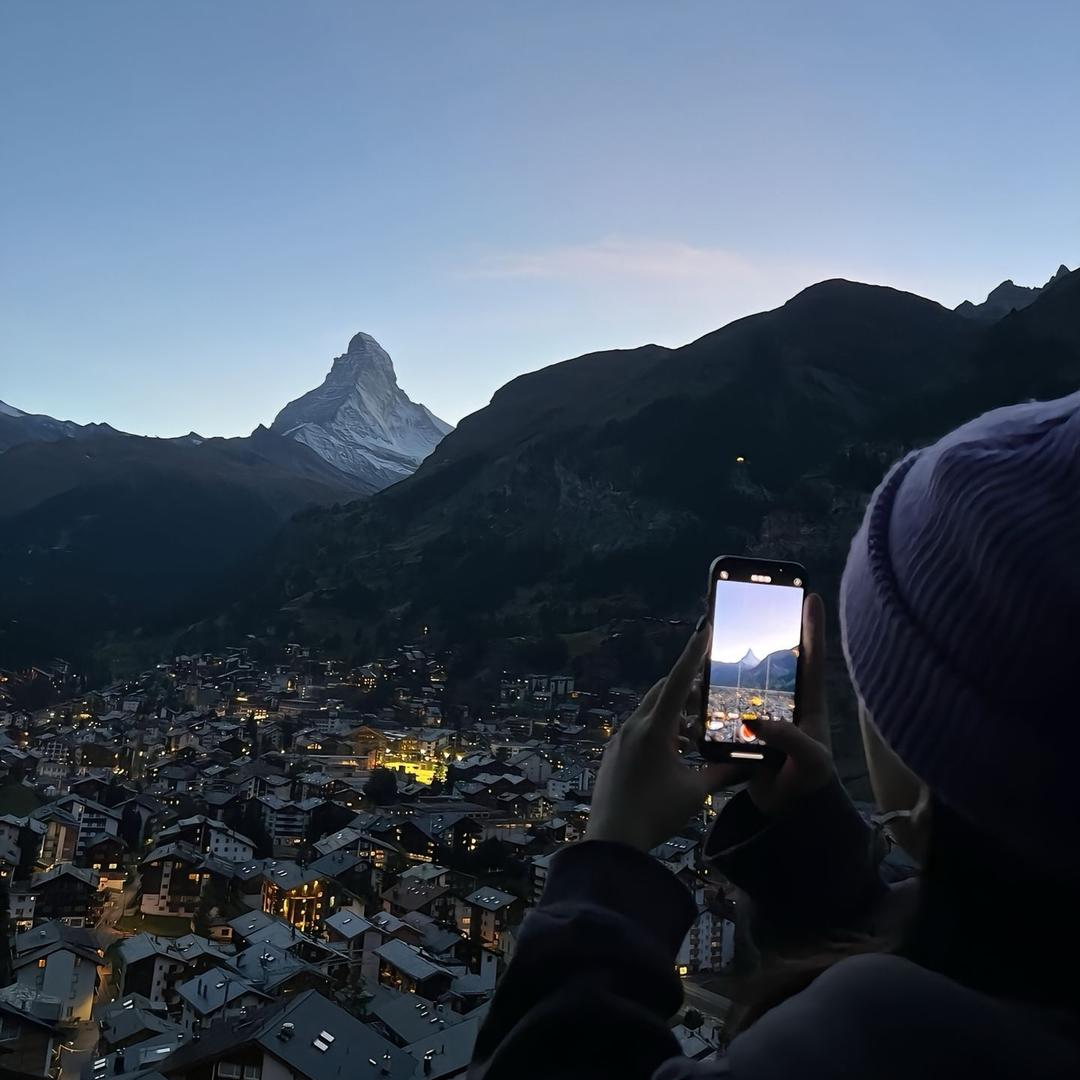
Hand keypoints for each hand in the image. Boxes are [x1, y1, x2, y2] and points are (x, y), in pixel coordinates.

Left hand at [586, 623, 729, 851]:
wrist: (611, 840)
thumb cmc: (655, 813)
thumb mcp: (695, 792)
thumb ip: (723, 772)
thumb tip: (750, 762)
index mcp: (654, 729)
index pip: (678, 681)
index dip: (693, 655)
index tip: (703, 630)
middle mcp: (634, 726)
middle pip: (663, 693)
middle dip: (686, 687)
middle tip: (709, 691)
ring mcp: (620, 739)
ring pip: (650, 712)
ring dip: (674, 713)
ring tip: (696, 728)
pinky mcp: (614, 753)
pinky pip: (639, 729)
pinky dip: (660, 729)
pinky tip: (676, 750)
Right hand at [732, 592, 833, 816]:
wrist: (786, 811)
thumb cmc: (807, 784)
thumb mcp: (811, 764)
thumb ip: (793, 740)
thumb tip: (758, 720)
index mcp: (809, 704)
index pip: (812, 659)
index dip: (813, 628)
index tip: (811, 596)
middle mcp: (785, 701)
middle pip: (773, 659)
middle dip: (766, 628)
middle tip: (753, 599)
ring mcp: (763, 712)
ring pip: (744, 678)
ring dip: (730, 658)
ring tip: (716, 633)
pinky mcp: (741, 728)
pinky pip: (724, 704)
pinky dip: (710, 691)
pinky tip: (695, 678)